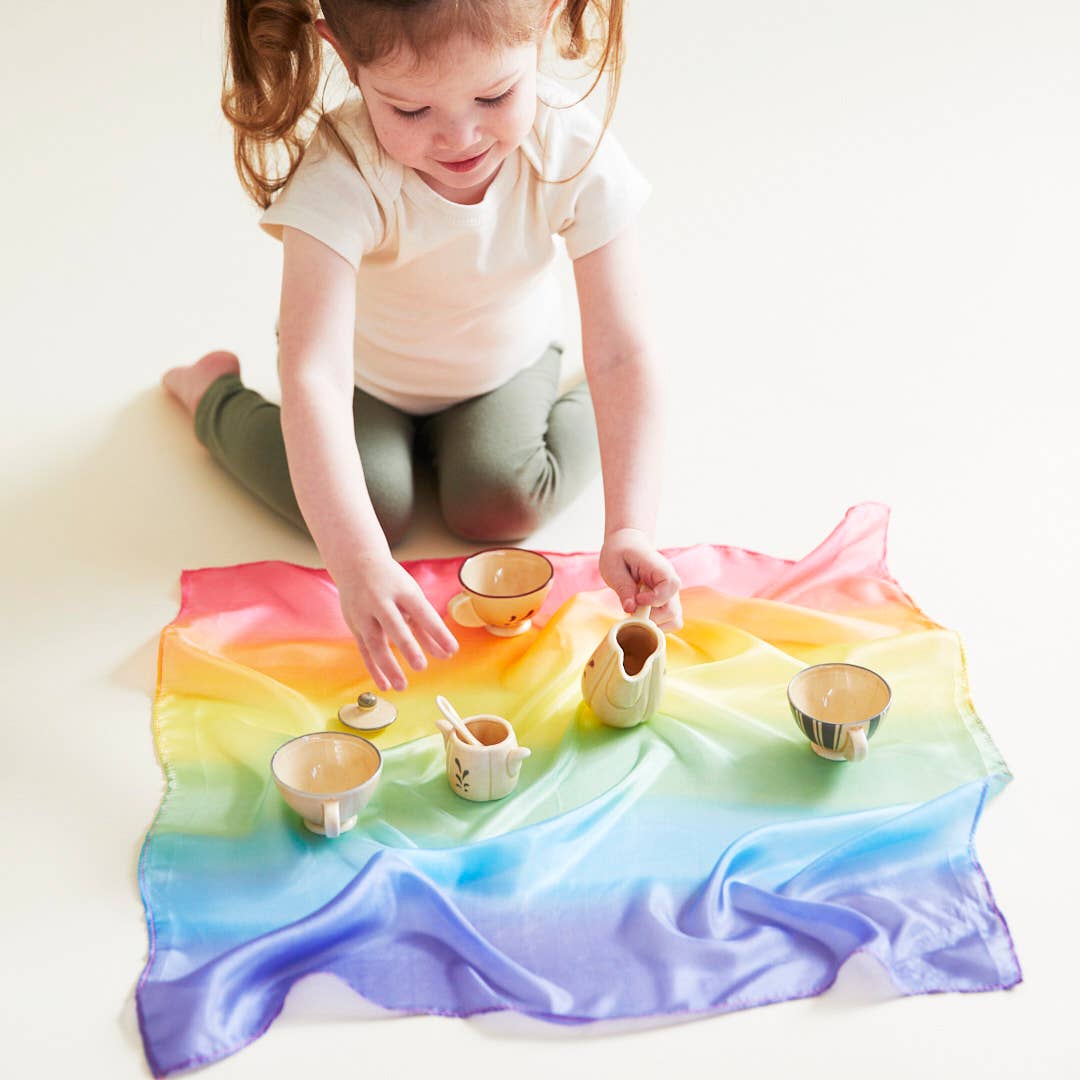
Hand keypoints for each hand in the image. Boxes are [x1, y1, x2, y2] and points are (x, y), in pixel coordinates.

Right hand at [334, 554, 458, 691]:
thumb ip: (428, 626)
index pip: (423, 612)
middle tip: (421, 666)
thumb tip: (447, 653)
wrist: (356, 563)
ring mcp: (364, 613)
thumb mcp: (412, 596)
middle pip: (394, 625)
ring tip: (402, 686)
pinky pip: (363, 650)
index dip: (438, 632)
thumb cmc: (392, 583)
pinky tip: (384, 685)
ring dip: (388, 665)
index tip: (453, 650)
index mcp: (402, 591)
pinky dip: (373, 668)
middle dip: (407, 646)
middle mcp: (381, 601)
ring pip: (374, 642)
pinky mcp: (354, 625)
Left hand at [599, 528, 682, 630]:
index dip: (655, 599)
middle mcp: (670, 582)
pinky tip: (641, 615)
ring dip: (654, 623)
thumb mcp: (613, 566)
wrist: (627, 543)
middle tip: (632, 609)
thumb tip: (630, 608)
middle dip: (650, 617)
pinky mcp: (666, 602)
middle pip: (673, 611)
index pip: (671, 586)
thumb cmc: (619, 552)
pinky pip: (669, 621)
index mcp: (659, 568)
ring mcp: (670, 594)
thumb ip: (623, 587)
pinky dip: (656, 624)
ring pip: (674, 619)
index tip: (637, 598)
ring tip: (636, 613)